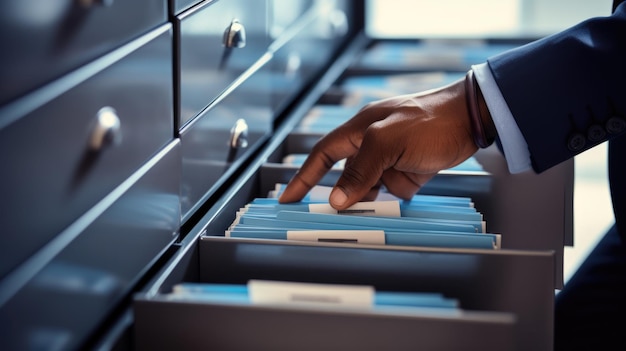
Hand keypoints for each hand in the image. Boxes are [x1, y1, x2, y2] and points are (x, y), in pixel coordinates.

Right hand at [278, 78, 478, 209]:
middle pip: (346, 175)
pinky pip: (391, 192)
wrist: (472, 120)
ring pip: (369, 188)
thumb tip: (337, 198)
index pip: (323, 155)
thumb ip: (360, 170)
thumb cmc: (430, 121)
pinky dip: (391, 200)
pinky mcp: (409, 171)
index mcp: (359, 129)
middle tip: (334, 216)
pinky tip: (397, 200)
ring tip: (372, 208)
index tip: (288, 198)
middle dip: (342, 195)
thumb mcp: (387, 142)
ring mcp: (390, 159)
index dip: (304, 176)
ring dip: (370, 200)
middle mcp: (371, 144)